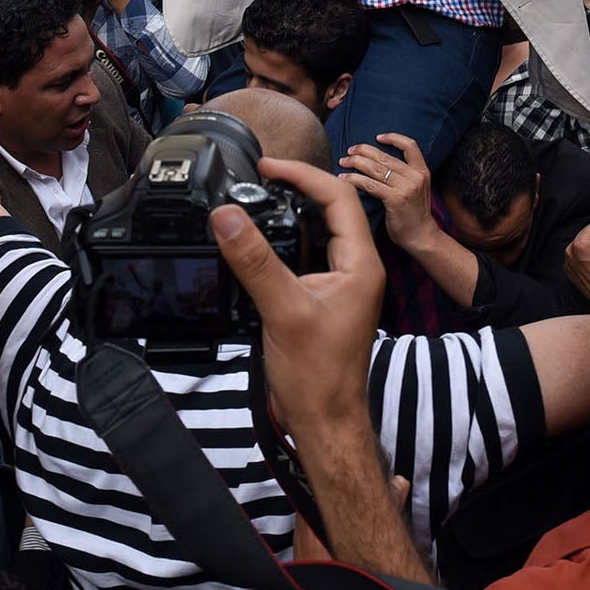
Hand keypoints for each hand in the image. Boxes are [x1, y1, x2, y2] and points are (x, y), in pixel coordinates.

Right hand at [212, 154, 383, 436]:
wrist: (325, 421)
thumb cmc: (318, 376)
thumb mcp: (282, 311)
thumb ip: (255, 260)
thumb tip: (228, 215)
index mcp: (361, 264)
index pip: (338, 198)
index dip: (302, 175)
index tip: (266, 167)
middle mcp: (357, 268)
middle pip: (332, 207)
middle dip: (298, 185)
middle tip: (259, 176)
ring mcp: (342, 283)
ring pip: (320, 231)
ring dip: (292, 211)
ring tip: (257, 197)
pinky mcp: (324, 298)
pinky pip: (307, 255)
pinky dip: (285, 240)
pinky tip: (259, 241)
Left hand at [338, 135, 437, 251]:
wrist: (422, 237)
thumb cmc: (414, 215)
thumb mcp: (417, 190)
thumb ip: (404, 176)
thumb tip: (380, 164)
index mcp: (422, 171)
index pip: (410, 146)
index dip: (393, 138)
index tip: (377, 137)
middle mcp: (415, 176)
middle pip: (385, 156)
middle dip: (364, 150)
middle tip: (350, 151)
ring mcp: (406, 187)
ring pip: (375, 168)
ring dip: (355, 163)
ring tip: (343, 162)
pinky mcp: (395, 199)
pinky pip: (370, 184)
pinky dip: (354, 179)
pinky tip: (344, 179)